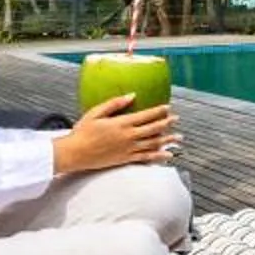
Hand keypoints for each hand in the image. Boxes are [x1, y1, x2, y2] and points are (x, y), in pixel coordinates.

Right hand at [53, 93, 180, 173]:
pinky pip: (146, 158)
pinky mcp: (125, 159)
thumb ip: (115, 103)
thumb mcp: (96, 112)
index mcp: (121, 123)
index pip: (145, 115)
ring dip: (167, 140)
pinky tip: (167, 155)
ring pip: (153, 144)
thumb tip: (131, 95)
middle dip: (167, 123)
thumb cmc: (82, 132)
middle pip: (153, 129)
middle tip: (177, 119)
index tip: (168, 107)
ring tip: (179, 138)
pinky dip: (158, 156)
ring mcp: (128, 149)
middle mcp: (128, 137)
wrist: (75, 153)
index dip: (158, 111)